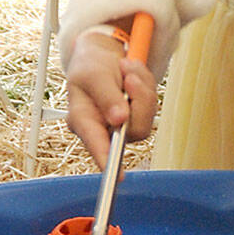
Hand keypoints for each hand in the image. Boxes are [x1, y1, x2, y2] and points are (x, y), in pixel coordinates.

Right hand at [65, 29, 157, 170]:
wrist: (99, 57)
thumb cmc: (89, 67)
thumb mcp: (92, 74)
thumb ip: (105, 96)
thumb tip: (119, 119)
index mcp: (82, 120)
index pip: (95, 143)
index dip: (106, 159)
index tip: (116, 176)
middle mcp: (102, 129)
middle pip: (134, 129)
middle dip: (139, 99)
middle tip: (129, 76)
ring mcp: (122, 126)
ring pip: (146, 116)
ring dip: (141, 87)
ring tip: (125, 70)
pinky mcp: (136, 118)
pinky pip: (151, 104)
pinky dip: (146, 84)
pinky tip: (131, 76)